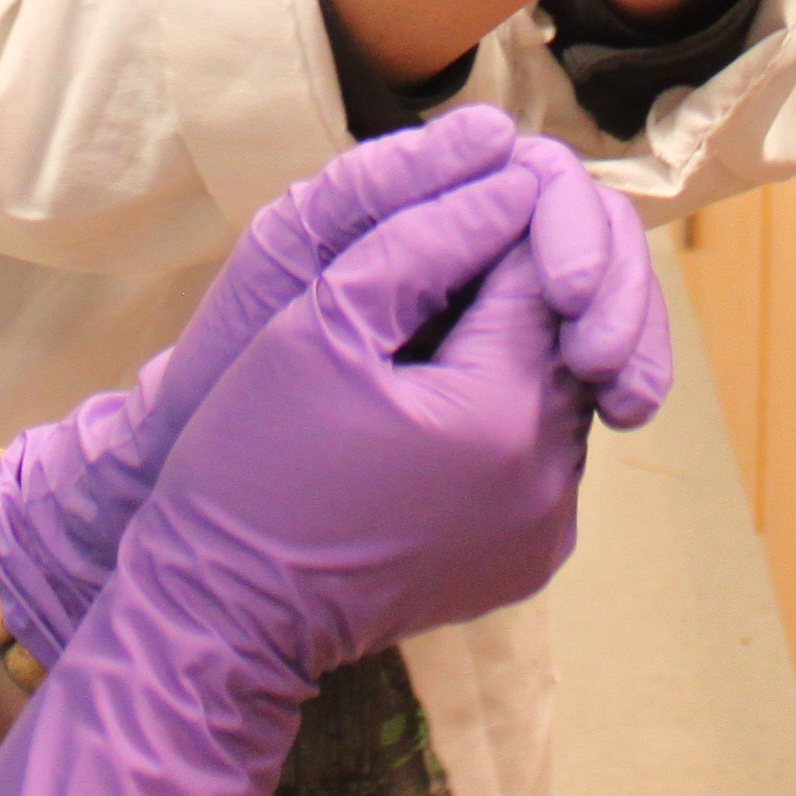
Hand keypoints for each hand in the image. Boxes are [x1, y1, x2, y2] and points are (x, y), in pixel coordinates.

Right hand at [0, 109, 535, 659]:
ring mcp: (544, 529)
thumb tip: (511, 180)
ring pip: (559, 390)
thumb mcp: (322, 322)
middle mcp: (548, 479)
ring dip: (515, 343)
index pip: (540, 270)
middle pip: (566, 331)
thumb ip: (424, 238)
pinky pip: (543, 454)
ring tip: (438, 316)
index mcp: (502, 413)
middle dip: (518, 276)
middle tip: (447, 252)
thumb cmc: (255, 462)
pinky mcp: (527, 560)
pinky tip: (443, 388)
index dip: (498, 217)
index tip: (444, 200)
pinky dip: (507, 408)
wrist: (228, 615)